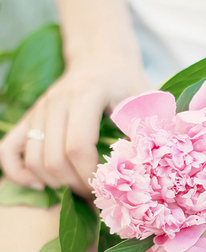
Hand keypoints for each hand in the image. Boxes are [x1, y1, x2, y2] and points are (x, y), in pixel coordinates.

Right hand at [0, 53, 149, 197]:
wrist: (101, 57)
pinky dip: (19, 173)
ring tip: (80, 189)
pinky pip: (9, 150)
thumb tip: (145, 167)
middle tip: (97, 194)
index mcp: (86, 94)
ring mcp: (39, 109)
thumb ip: (146, 129)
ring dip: (56, 183)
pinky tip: (42, 184)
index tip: (109, 188)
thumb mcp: (144, 100)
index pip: (78, 146)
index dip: (91, 175)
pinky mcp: (29, 117)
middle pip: (54, 158)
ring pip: (33, 159)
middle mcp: (56, 101)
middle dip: (76, 184)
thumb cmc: (127, 81)